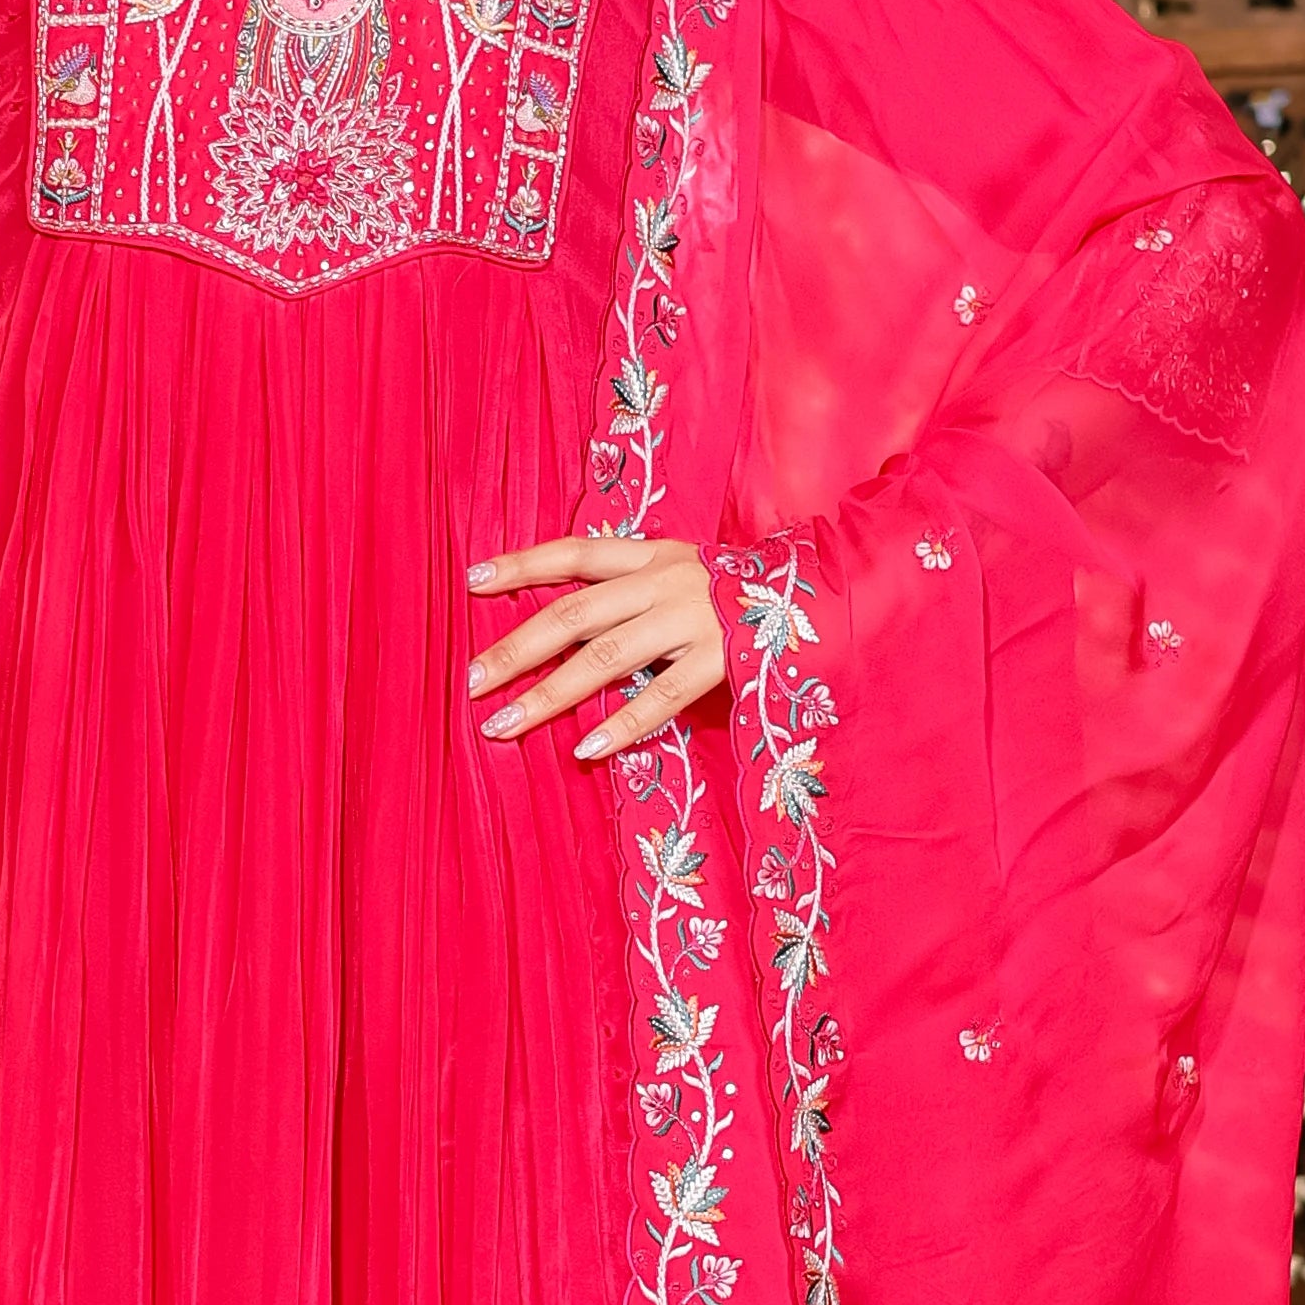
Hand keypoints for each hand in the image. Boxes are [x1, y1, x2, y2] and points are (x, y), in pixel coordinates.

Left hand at [463, 530, 725, 761]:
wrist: (834, 589)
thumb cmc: (748, 595)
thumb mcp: (689, 576)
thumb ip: (636, 597)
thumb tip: (570, 634)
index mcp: (655, 555)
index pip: (575, 554)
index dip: (523, 565)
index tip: (472, 582)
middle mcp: (667, 581)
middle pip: (574, 613)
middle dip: (516, 648)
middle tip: (471, 681)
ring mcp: (694, 620)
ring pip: (605, 658)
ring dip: (549, 694)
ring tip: (505, 724)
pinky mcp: (724, 660)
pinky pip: (662, 697)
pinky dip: (622, 725)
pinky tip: (586, 749)